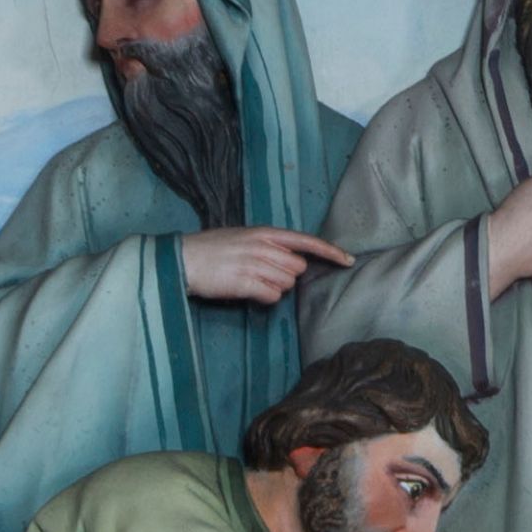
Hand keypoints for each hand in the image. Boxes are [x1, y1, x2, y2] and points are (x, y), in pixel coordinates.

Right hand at [178, 227, 350, 306]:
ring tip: (249, 280)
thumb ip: (269, 246)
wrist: (183, 260)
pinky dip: (263, 298)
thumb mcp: (243, 238)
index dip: (330, 251)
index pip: (306, 241)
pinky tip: (246, 291)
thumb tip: (291, 263)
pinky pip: (272, 297)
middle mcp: (263, 246)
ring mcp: (255, 264)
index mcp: (264, 233)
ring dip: (272, 288)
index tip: (348, 260)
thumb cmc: (212, 250)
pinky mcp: (246, 283)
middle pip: (298, 269)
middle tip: (261, 274)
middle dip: (286, 276)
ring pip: (286, 285)